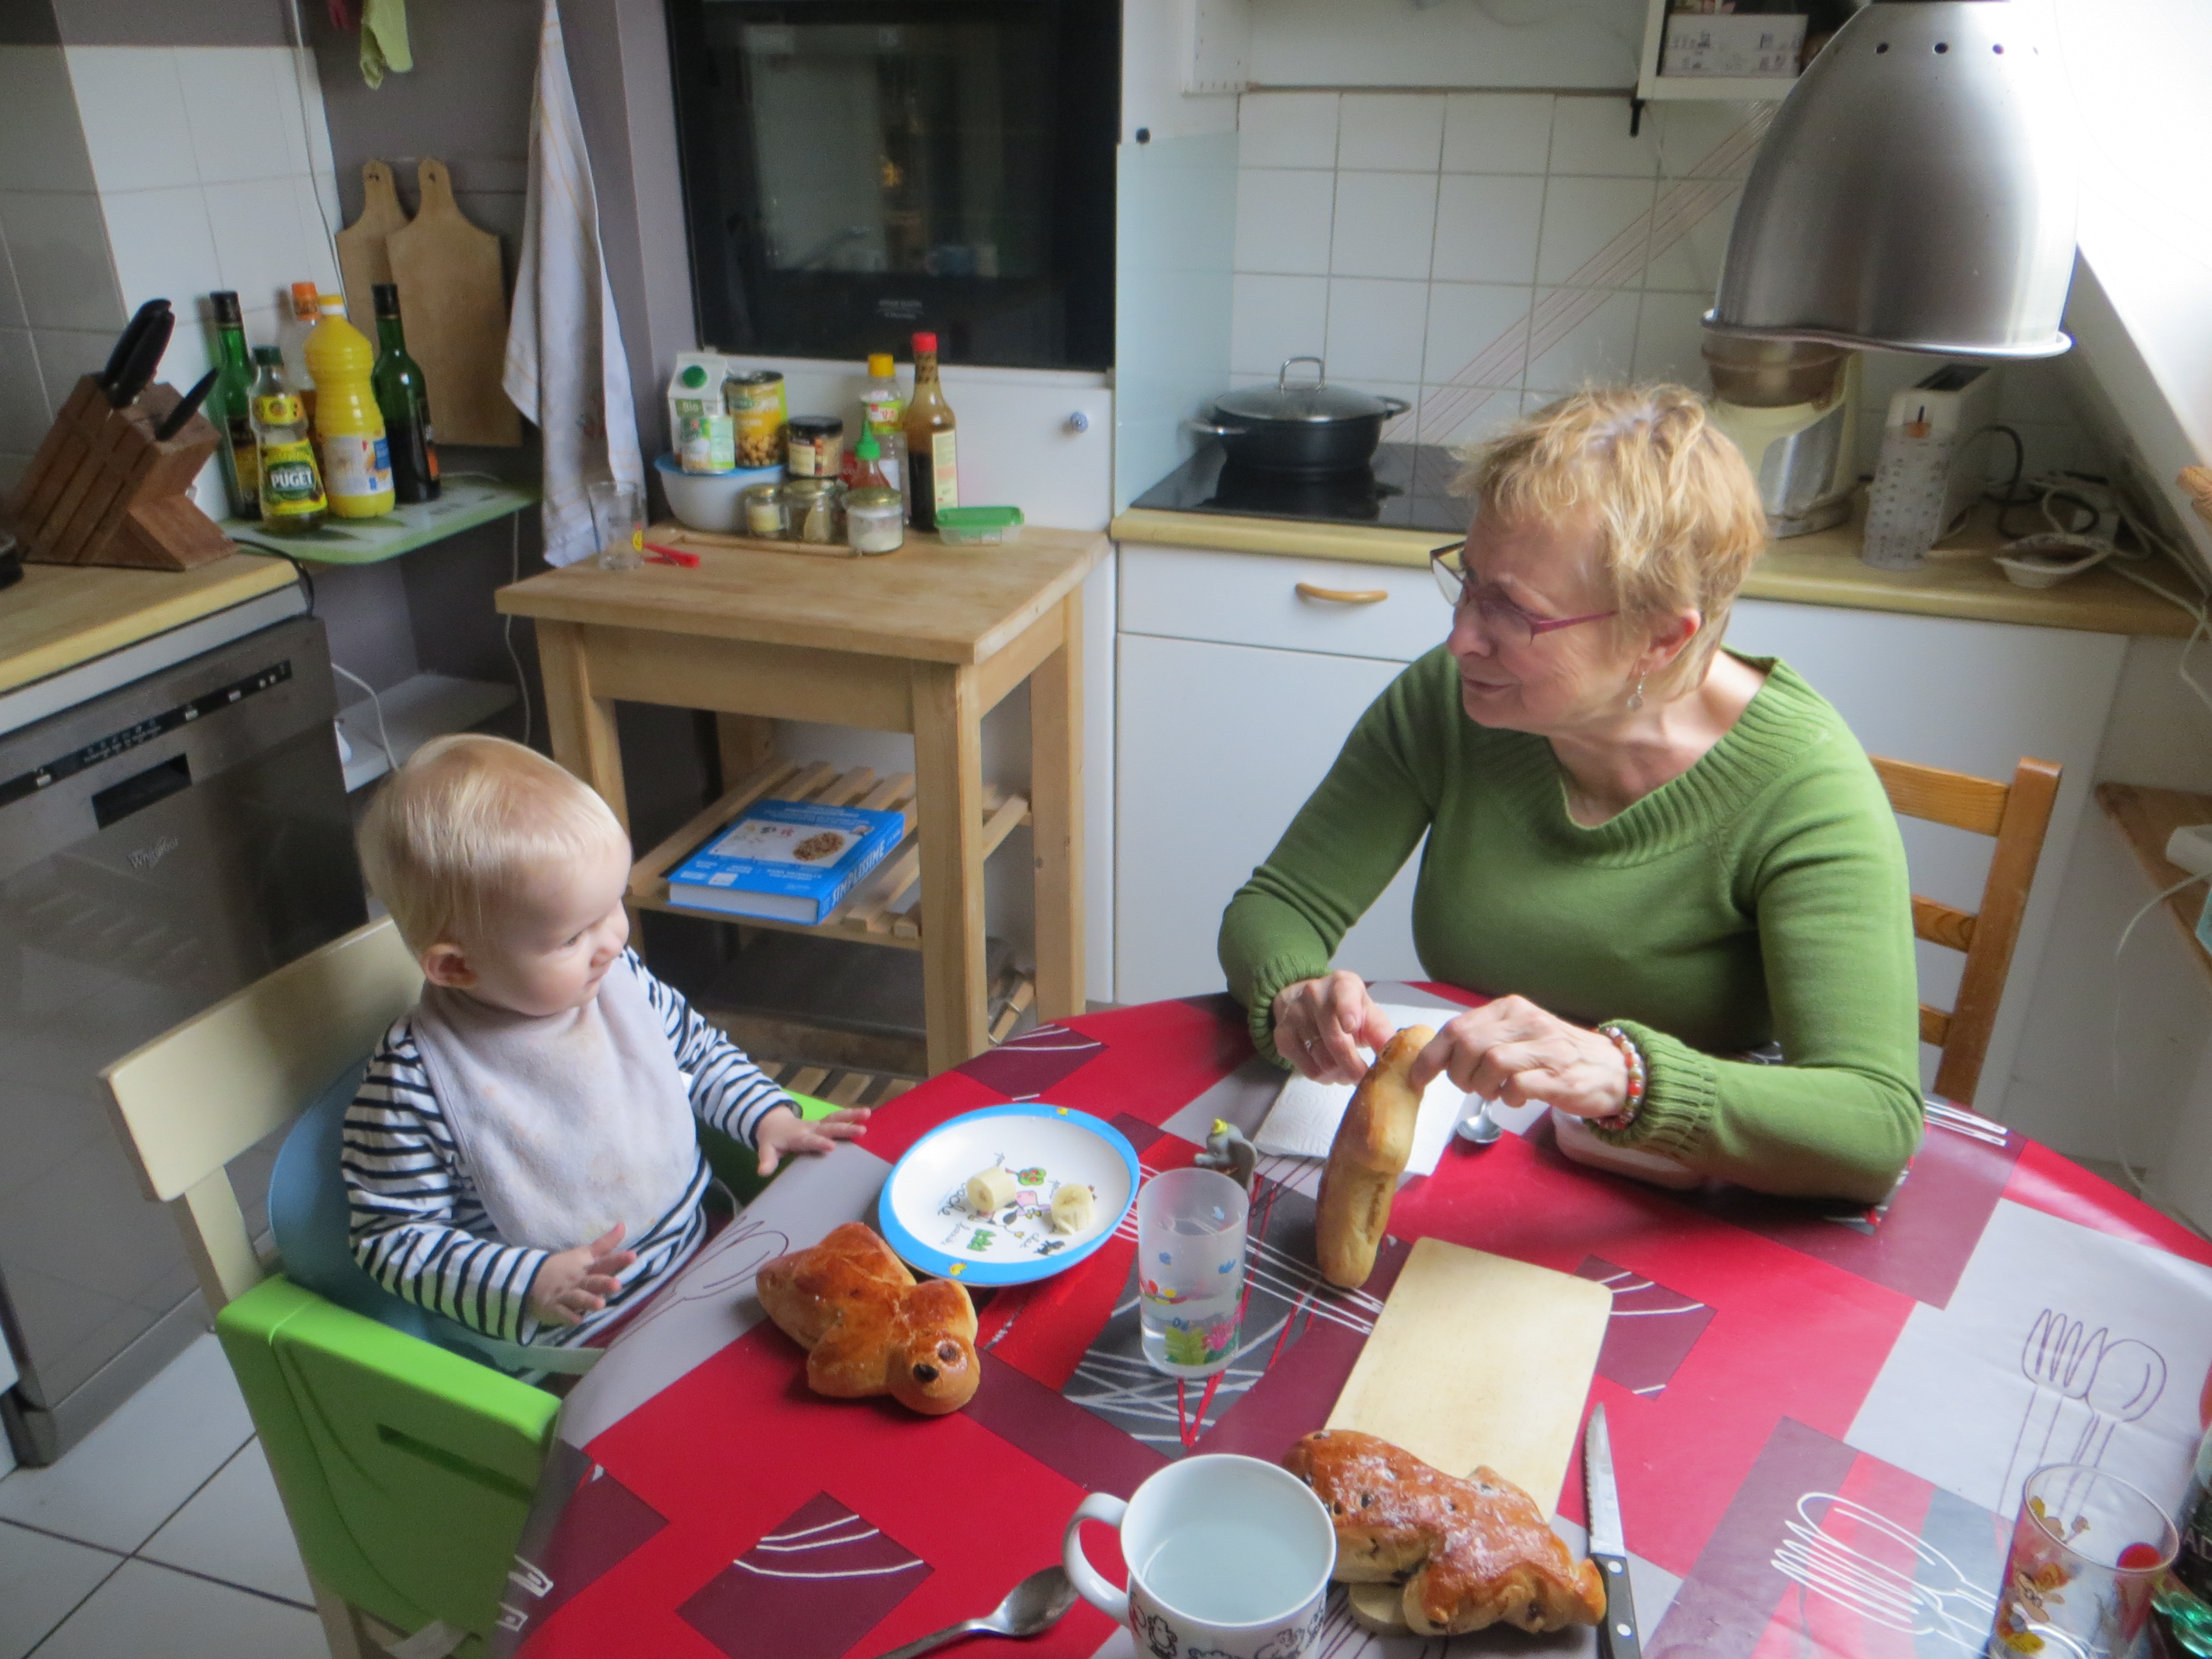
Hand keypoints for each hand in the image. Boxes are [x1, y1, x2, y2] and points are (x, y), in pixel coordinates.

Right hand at [528, 1223, 636, 1327]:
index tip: (632, 1256)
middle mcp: (578, 1280)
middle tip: (617, 1285)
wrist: (531, 1278)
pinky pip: (562, 1313)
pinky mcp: (554, 1308)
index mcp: (587, 1267)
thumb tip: (623, 1225)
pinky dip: (569, 1317)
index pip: (604, 1261)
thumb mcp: (585, 1254)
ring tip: (601, 1304)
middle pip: (592, 1281)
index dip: (618, 1260)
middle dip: (603, 1283)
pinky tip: (578, 1321)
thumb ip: (605, 1243)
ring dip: (588, 1301)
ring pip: (578, 1298)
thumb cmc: (565, 1267)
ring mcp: (565, 1294)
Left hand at [756, 1103, 869, 1175]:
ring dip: (851, 1115)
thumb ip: (767, 1160)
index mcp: (798, 1137)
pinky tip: (867, 1114)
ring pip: (836, 1118)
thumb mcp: (766, 1150)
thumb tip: (762, 1172)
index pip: (809, 1140)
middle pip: (828, 1127)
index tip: (831, 1147)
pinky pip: (838, 1118)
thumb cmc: (773, 1140)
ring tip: (868, 1113)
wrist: (774, 1123)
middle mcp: (811, 1128)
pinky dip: (852, 1115)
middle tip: (861, 1130)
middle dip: (844, 1129)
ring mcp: (819, 1125)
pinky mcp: (824, 1124)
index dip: (819, 1143)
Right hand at [1271, 971, 1394, 1083]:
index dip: (1348, 1010)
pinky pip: (1306, 1068)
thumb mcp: (1367, 1012)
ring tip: (1347, 1072)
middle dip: (1354, 1067)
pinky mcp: (1281, 1033)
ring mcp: (1294, 1013)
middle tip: (1364, 1079)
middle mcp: (1314, 994)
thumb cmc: (1346, 1009)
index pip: (1344, 994)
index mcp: (1342, 984)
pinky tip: (1329, 1071)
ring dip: (1339, 1074)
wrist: (1306, 1000)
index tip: (1351, 1026)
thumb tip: (1396, 1054)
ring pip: (1322, 1059)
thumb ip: (1381, 1032)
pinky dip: (1322, 1077)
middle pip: (1336, 1040)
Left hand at [1406, 995, 1630, 1119]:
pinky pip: (1518, 1086)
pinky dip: (1508, 1097)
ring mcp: (1547, 1049)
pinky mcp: (1561, 1076)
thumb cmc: (1559, 1054)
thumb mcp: (1520, 1034)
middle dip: (1458, 1073)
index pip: (1458, 1027)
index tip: (1418, 1076)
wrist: (1615, 1070)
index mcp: (1512, 1009)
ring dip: (1483, 1087)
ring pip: (1492, 1063)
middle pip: (1469, 1045)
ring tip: (1494, 1092)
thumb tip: (1440, 1054)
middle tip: (1470, 1087)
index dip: (1432, 1055)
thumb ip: (1486, 1037)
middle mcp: (1529, 1022)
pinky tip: (1515, 1099)